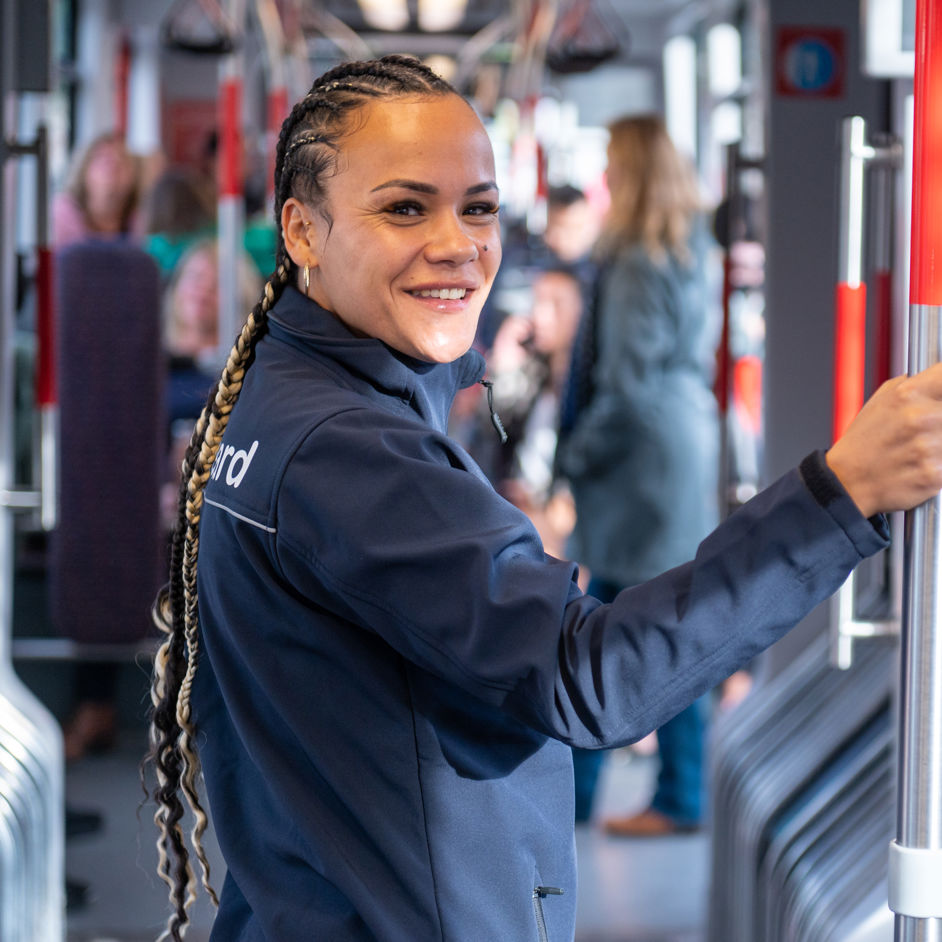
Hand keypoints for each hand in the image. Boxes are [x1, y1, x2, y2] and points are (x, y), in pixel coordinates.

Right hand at [826, 363, 941, 516]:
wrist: (846, 481)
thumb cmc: (862, 443)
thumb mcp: (880, 400)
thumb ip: (913, 385)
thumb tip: (938, 378)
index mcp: (907, 394)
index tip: (940, 400)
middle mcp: (920, 417)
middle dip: (941, 424)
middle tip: (930, 430)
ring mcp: (928, 447)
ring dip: (941, 445)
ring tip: (923, 449)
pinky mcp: (934, 474)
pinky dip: (940, 466)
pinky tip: (922, 465)